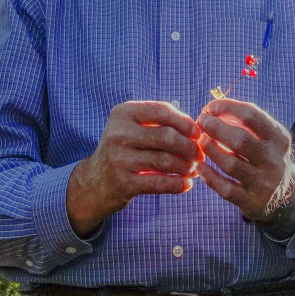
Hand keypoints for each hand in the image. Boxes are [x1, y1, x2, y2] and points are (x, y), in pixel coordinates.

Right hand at [66, 101, 203, 235]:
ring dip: (185, 166)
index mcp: (123, 113)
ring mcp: (119, 158)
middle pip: (166, 136)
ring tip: (193, 169)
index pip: (162, 111)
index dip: (184, 122)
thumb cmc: (124, 150)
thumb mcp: (133, 128)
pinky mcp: (123, 182)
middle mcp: (118, 133)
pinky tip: (186, 184)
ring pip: (165, 161)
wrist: (95, 182)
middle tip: (199, 154)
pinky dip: (177, 184)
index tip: (197, 133)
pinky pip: (159, 183)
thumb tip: (196, 129)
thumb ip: (160, 122)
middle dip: (188, 146)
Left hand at [196, 98, 292, 221]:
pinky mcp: (251, 201)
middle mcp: (273, 160)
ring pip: (231, 164)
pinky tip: (200, 165)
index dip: (228, 108)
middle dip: (215, 127)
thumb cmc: (266, 157)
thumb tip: (214, 108)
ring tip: (201, 141)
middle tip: (201, 121)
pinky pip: (225, 188)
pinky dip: (209, 176)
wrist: (284, 196)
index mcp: (279, 139)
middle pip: (240, 140)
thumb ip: (246, 122)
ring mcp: (263, 183)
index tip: (211, 107)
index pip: (252, 116)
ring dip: (210, 149)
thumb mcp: (267, 138)